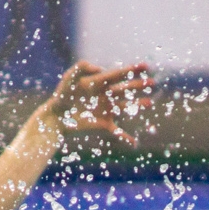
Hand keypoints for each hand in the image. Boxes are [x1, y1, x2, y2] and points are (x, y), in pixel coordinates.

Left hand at [37, 61, 153, 145]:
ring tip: (149, 103)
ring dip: (138, 105)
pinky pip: (117, 132)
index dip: (132, 70)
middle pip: (125, 89)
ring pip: (126, 107)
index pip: (118, 74)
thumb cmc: (62, 94)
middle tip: (152, 83)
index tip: (145, 66)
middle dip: (138, 86)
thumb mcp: (70, 76)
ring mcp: (106, 110)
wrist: (56, 116)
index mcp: (100, 83)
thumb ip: (82, 67)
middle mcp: (106, 96)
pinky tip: (134, 143)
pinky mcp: (103, 124)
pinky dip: (125, 138)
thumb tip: (99, 68)